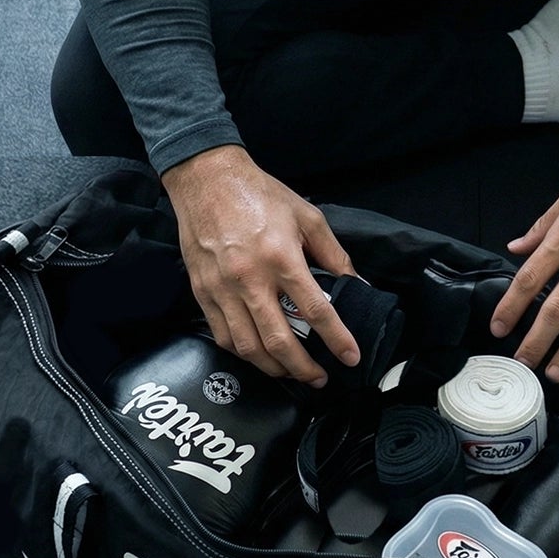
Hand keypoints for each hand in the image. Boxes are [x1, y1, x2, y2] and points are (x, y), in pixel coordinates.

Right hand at [161, 144, 360, 386]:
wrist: (207, 180)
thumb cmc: (257, 194)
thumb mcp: (307, 217)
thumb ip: (334, 254)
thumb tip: (356, 284)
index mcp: (281, 257)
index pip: (315, 310)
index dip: (337, 339)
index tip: (350, 356)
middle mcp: (250, 278)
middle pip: (279, 341)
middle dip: (303, 368)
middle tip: (319, 378)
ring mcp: (222, 289)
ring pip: (248, 347)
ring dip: (273, 368)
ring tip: (291, 372)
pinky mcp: (203, 292)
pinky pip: (223, 336)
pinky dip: (244, 353)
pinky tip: (258, 355)